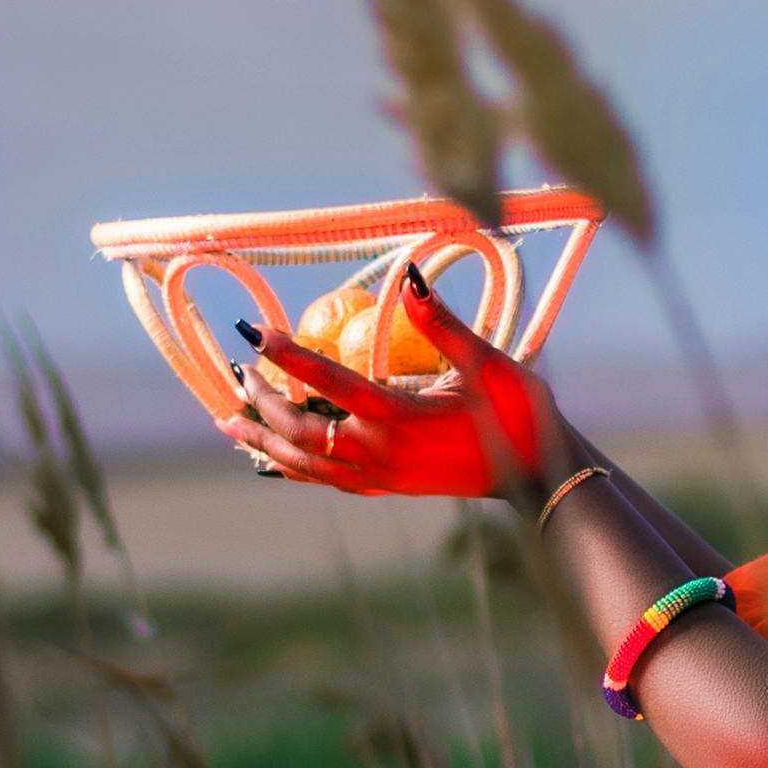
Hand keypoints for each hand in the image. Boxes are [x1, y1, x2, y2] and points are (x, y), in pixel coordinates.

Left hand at [238, 272, 550, 498]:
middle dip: (264, 401)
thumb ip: (445, 325)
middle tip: (238, 370)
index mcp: (403, 418)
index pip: (331, 382)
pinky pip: (325, 481)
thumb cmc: (520, 416)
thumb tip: (411, 279)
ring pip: (306, 463)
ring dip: (264, 439)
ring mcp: (382, 477)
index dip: (289, 355)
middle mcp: (382, 453)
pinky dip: (291, 468)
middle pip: (302, 431)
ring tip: (228, 420)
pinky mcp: (386, 488)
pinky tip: (268, 460)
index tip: (255, 332)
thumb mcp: (488, 364)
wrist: (538, 478)